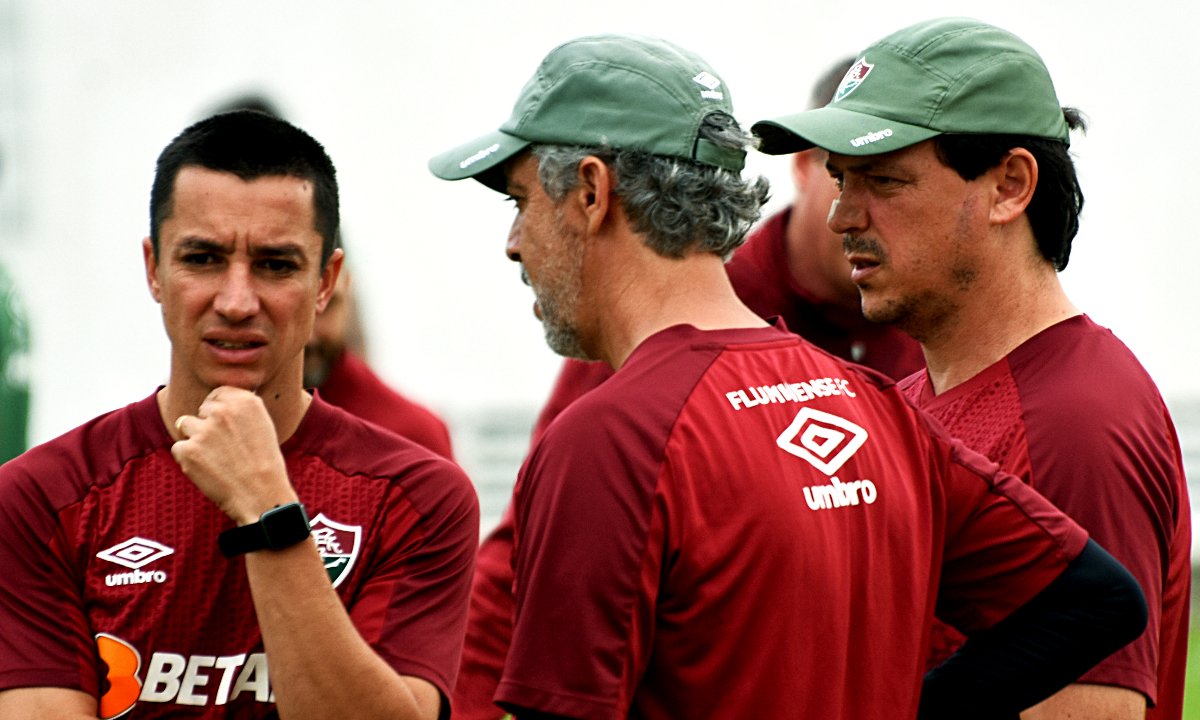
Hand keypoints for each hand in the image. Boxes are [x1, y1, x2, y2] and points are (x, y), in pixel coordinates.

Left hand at [171, 386, 297, 524]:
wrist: (262, 495)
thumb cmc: (264, 464)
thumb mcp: (262, 426)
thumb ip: (240, 409)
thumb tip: (217, 402)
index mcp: (245, 401)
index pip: (218, 393)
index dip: (219, 410)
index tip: (227, 427)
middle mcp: (223, 411)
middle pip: (201, 410)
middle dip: (207, 425)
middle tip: (225, 448)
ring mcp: (203, 430)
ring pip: (186, 425)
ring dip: (195, 440)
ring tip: (216, 459)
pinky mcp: (188, 450)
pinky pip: (179, 448)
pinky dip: (189, 459)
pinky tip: (208, 470)